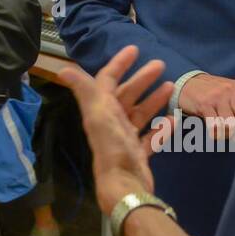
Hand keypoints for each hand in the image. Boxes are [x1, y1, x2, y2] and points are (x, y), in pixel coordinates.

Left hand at [52, 45, 173, 211]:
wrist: (125, 186)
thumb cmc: (113, 147)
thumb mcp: (99, 115)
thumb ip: (85, 91)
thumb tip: (62, 69)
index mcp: (100, 110)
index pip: (107, 80)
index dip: (119, 63)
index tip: (135, 49)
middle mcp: (110, 122)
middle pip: (126, 95)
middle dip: (142, 79)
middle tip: (161, 64)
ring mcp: (125, 139)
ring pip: (139, 113)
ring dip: (153, 100)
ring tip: (171, 87)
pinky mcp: (138, 154)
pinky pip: (150, 136)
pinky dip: (160, 127)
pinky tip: (172, 120)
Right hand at [178, 73, 234, 139]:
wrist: (187, 83)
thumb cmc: (213, 92)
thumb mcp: (232, 92)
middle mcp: (232, 90)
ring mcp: (218, 96)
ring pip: (231, 126)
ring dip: (228, 135)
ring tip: (225, 134)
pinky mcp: (205, 104)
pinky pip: (215, 127)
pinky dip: (216, 134)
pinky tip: (214, 131)